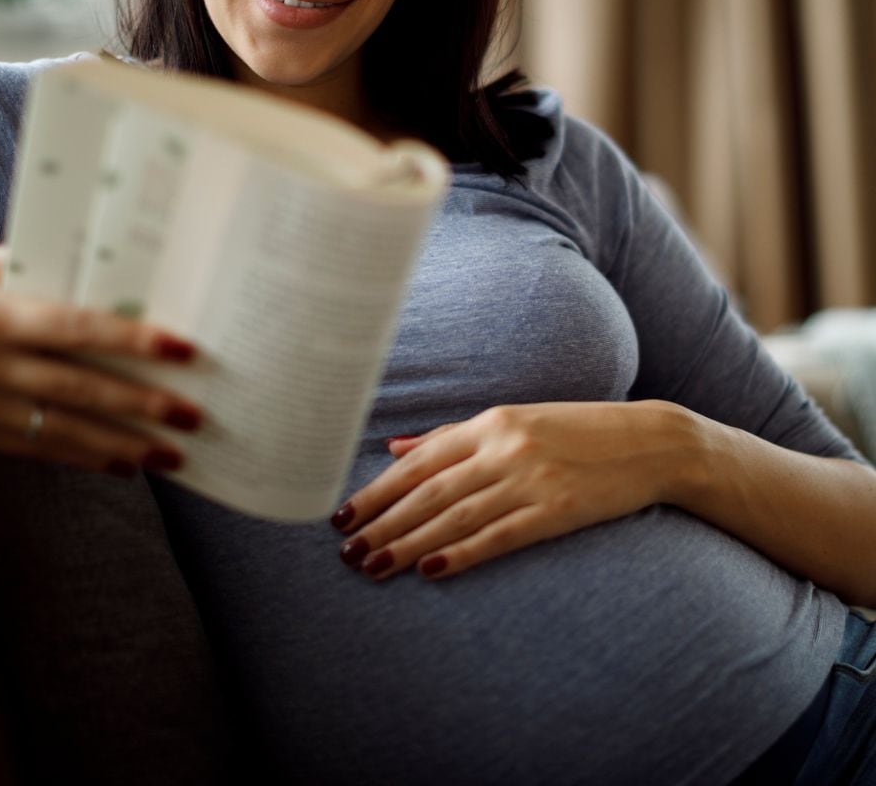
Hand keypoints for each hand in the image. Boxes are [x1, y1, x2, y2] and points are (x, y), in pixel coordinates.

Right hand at [0, 242, 199, 476]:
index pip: (78, 329)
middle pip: (79, 389)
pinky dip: (84, 457)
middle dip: (142, 406)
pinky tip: (123, 464)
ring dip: (123, 446)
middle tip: (191, 416)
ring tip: (170, 454)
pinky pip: (37, 448)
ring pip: (62, 431)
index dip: (134, 342)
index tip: (183, 351)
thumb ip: (56, 276)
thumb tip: (130, 289)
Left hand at [331, 400, 690, 579]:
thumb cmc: (575, 431)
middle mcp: (504, 448)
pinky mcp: (557, 510)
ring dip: (408, 544)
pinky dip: (462, 554)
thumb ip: (452, 437)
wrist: (650, 442)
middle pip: (429, 491)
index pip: (419, 461)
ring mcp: (531, 479)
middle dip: (381, 522)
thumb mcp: (513, 421)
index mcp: (490, 422)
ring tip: (372, 565)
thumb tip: (395, 448)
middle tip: (346, 550)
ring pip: (455, 516)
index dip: (377, 490)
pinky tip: (430, 570)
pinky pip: (500, 536)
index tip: (341, 515)